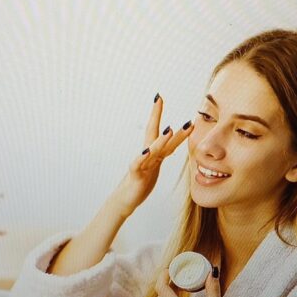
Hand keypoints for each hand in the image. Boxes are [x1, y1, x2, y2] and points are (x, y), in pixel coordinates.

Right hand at [112, 94, 193, 216]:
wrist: (125, 199)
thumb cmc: (141, 181)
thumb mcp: (155, 164)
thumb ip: (162, 152)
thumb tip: (171, 139)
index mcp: (152, 152)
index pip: (156, 130)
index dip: (157, 114)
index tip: (159, 97)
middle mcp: (146, 155)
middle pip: (153, 134)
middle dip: (155, 116)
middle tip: (159, 99)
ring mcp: (141, 165)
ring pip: (151, 151)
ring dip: (160, 140)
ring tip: (170, 129)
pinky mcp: (137, 176)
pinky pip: (138, 166)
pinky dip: (142, 158)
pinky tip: (146, 151)